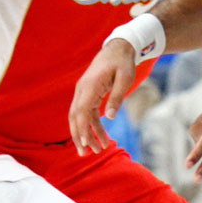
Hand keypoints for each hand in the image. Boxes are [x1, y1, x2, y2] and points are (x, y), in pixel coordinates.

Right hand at [70, 40, 135, 155]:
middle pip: (76, 117)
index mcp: (90, 85)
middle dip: (79, 136)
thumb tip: (110, 117)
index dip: (81, 128)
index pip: (81, 111)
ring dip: (86, 133)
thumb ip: (117, 97)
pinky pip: (87, 113)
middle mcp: (83, 89)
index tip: (84, 144)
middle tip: (85, 154)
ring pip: (80, 117)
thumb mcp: (125, 78)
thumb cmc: (123, 62)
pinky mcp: (88, 93)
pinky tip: (100, 137)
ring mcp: (84, 91)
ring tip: (97, 150)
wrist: (118, 48)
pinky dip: (92, 126)